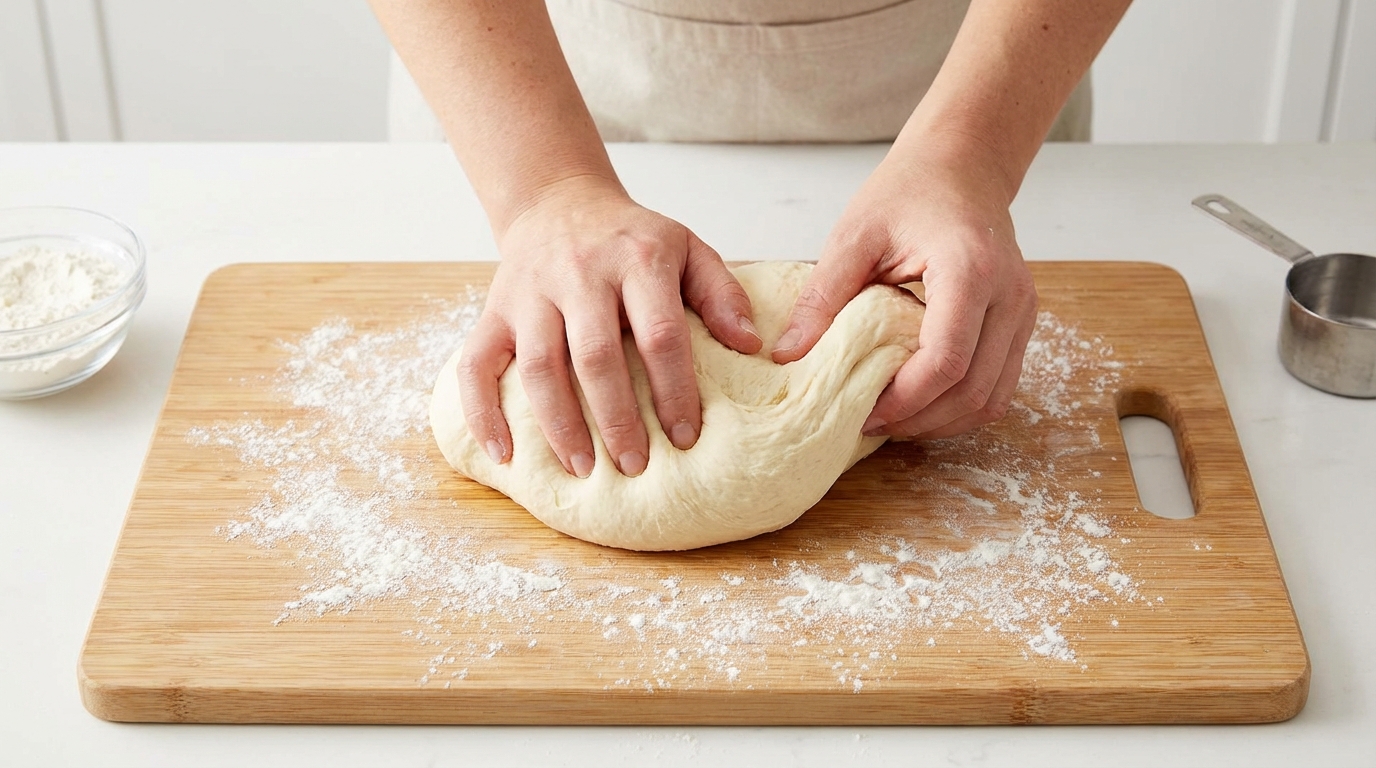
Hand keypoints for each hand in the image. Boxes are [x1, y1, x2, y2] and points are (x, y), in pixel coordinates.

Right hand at [459, 176, 762, 476]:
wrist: (557, 201)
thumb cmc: (631, 239)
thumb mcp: (687, 248)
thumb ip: (722, 293)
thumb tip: (752, 345)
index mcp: (636, 259)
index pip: (658, 333)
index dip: (673, 389)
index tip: (686, 436)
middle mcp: (579, 274)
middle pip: (594, 356)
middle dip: (616, 418)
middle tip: (635, 466)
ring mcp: (529, 293)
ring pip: (537, 365)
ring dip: (558, 423)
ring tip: (582, 467)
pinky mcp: (494, 310)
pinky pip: (475, 364)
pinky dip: (482, 411)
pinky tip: (503, 453)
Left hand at [772, 143, 1037, 439]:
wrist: (961, 165)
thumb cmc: (909, 191)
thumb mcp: (853, 237)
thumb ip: (822, 298)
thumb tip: (787, 356)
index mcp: (969, 269)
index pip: (945, 360)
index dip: (903, 400)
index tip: (861, 412)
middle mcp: (1009, 295)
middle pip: (973, 391)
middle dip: (920, 420)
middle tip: (870, 423)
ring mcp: (1023, 311)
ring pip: (991, 399)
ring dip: (942, 421)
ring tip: (892, 418)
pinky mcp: (1021, 323)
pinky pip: (998, 386)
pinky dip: (960, 406)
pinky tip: (920, 402)